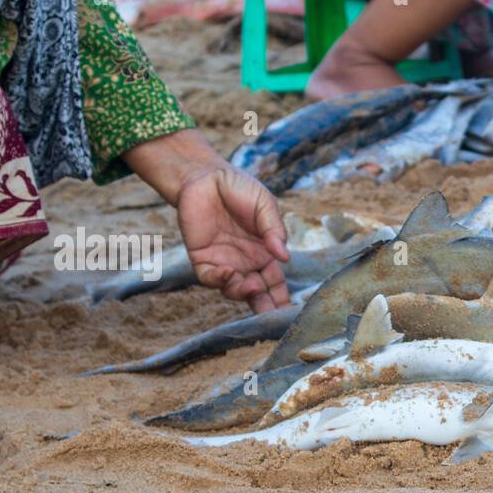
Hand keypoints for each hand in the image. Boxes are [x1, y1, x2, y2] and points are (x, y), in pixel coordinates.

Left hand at [176, 165, 290, 311]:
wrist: (206, 176)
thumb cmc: (240, 189)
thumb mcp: (265, 206)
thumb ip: (274, 230)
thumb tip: (285, 257)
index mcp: (264, 254)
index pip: (276, 283)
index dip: (282, 299)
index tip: (290, 312)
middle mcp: (245, 263)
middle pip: (258, 294)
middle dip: (265, 308)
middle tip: (271, 316)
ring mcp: (224, 262)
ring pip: (234, 290)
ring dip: (244, 293)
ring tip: (252, 286)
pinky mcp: (202, 259)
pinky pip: (210, 278)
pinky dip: (220, 280)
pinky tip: (229, 273)